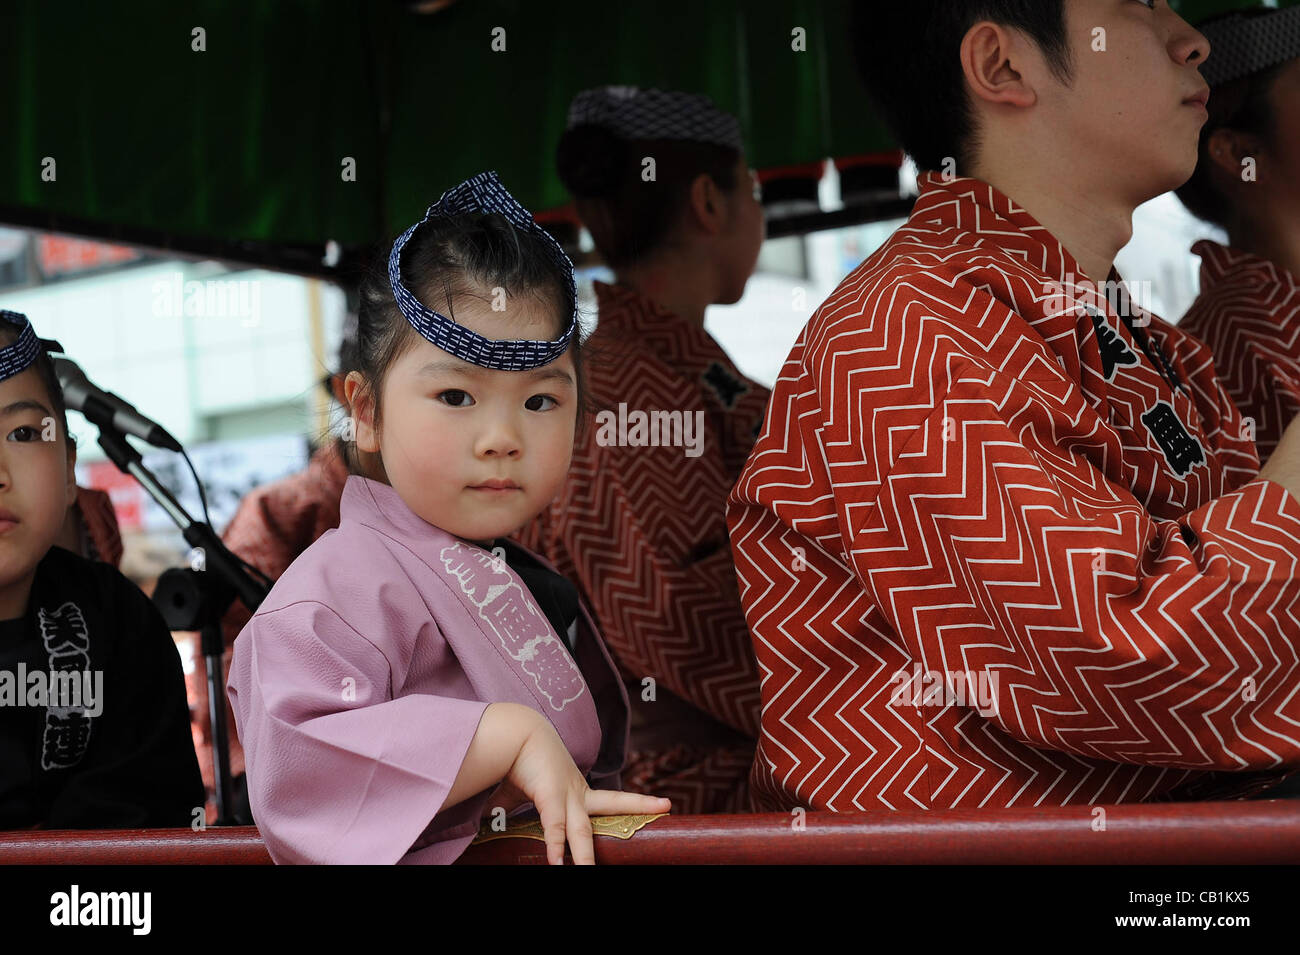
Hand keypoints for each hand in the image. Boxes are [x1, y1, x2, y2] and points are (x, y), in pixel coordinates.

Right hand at [506, 718, 670, 864]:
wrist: (512, 733)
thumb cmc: (518, 760)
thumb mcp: (523, 790)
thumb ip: (516, 809)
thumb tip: (498, 819)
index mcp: (576, 790)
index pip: (611, 801)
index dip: (635, 804)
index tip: (659, 805)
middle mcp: (577, 792)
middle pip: (613, 804)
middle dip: (639, 807)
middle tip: (667, 804)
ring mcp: (565, 795)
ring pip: (582, 831)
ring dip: (587, 857)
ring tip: (591, 873)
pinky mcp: (549, 796)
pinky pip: (555, 828)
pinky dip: (556, 847)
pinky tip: (556, 865)